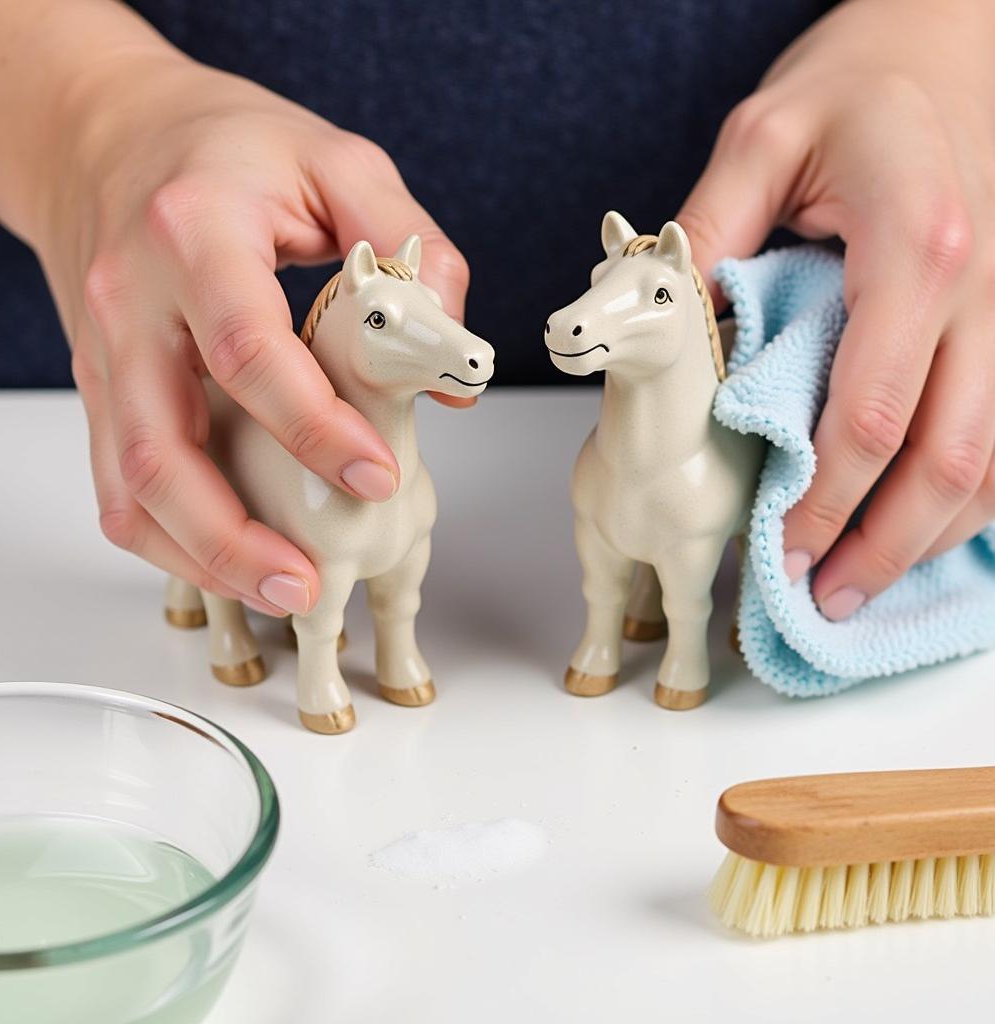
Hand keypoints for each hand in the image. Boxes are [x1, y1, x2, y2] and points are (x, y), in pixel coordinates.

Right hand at [35, 51, 469, 614]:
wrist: (105, 132)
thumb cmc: (225, 146)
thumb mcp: (339, 163)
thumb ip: (412, 248)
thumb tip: (450, 364)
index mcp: (195, 233)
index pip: (249, 351)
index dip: (316, 428)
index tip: (376, 476)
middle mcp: (132, 301)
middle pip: (162, 447)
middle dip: (234, 535)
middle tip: (309, 584)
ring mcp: (104, 353)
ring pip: (130, 484)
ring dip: (200, 556)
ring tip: (281, 591)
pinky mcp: (100, 387)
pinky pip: (117, 484)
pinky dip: (169, 538)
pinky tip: (230, 560)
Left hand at [678, 0, 994, 618]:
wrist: (950, 45)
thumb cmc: (855, 90)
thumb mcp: (759, 139)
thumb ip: (708, 238)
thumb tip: (659, 330)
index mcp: (919, 249)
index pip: (870, 413)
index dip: (820, 501)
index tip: (770, 553)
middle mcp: (982, 291)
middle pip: (946, 458)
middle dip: (878, 546)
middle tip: (815, 601)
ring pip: (989, 460)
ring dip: (926, 539)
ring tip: (855, 590)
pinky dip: (963, 498)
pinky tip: (915, 535)